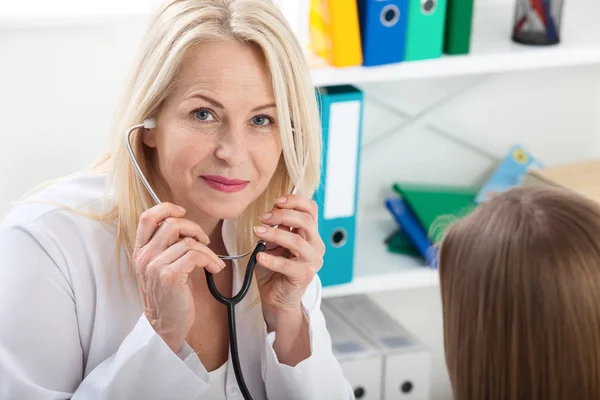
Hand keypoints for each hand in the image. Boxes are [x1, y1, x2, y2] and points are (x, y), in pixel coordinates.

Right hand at [132, 202, 225, 352]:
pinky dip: (210, 260)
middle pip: (171, 224)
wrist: (165, 324)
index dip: (166, 208)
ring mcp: (155, 266)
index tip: (182, 213)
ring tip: (213, 262)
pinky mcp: (169, 276)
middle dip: (194, 229)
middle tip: (204, 241)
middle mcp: (144, 256)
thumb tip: (185, 225)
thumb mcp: (161, 265)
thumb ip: (166, 245)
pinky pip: (195, 255)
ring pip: (187, 241)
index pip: (147, 217)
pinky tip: (213, 269)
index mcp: (140, 251)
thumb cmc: (168, 294)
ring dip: (207, 250)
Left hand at [253, 194, 324, 327]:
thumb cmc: (274, 269)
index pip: (311, 209)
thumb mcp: (274, 243)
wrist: (276, 298)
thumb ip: (277, 228)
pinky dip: (271, 259)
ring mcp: (312, 261)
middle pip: (305, 221)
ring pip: (296, 241)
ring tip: (257, 232)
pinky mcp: (305, 275)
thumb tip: (273, 212)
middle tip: (263, 217)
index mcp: (310, 233)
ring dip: (274, 234)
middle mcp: (315, 245)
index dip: (295, 201)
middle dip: (282, 215)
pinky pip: (287, 265)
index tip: (276, 202)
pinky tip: (259, 255)